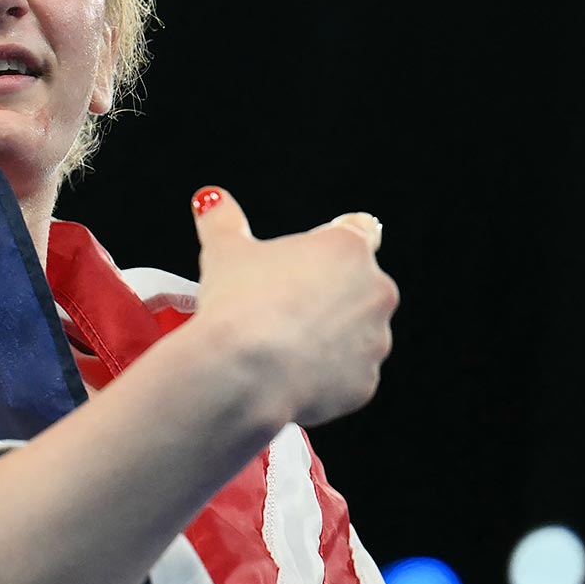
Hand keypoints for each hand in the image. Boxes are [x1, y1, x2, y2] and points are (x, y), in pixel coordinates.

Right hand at [189, 186, 398, 430]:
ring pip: (356, 335)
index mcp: (347, 248)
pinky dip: (325, 377)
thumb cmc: (237, 303)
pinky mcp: (364, 383)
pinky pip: (347, 377)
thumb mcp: (223, 251)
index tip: (312, 259)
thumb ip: (222, 220)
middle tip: (282, 308)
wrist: (242, 373)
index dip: (333, 244)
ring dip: (329, 338)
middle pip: (358, 287)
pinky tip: (288, 375)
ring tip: (281, 347)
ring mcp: (374, 340)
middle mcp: (374, 291)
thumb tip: (209, 199)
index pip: (361, 230)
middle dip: (329, 297)